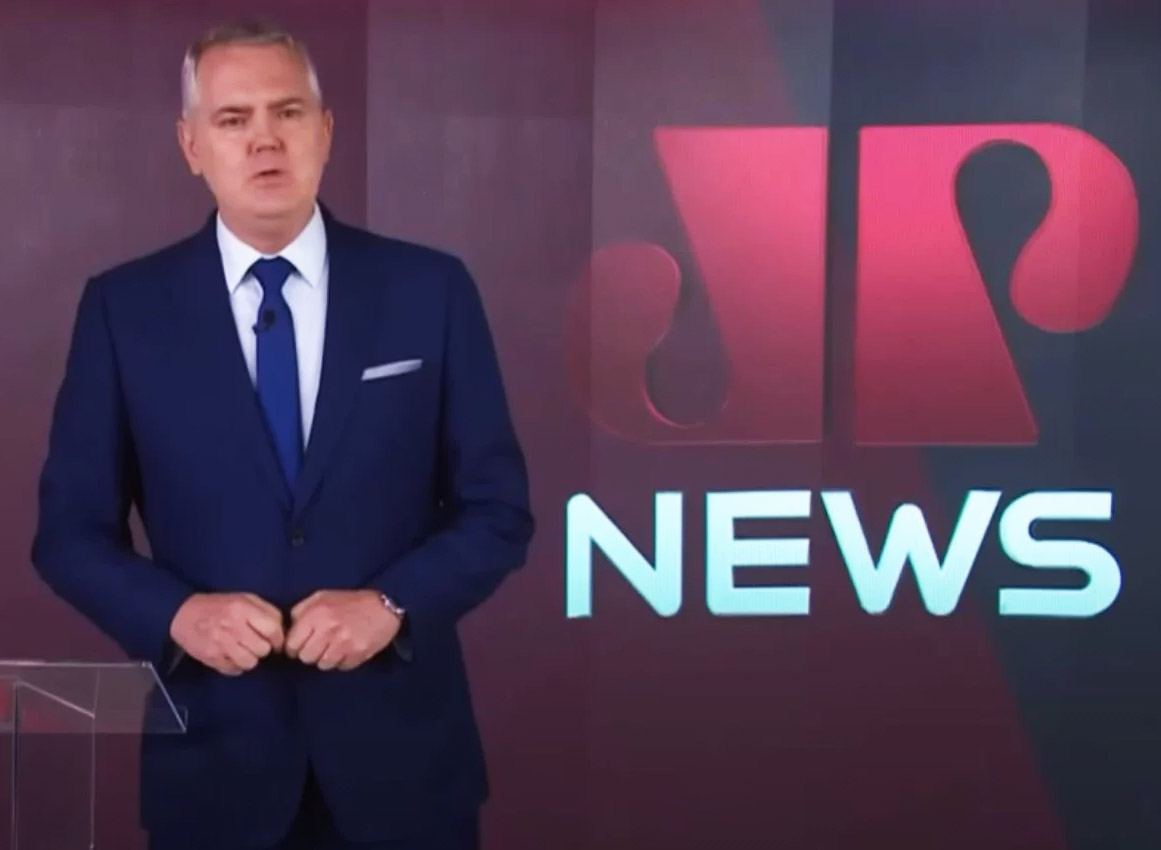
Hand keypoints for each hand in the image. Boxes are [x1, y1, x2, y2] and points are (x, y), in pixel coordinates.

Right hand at [169, 592, 284, 675]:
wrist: (184, 614)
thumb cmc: (220, 605)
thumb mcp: (244, 599)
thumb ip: (265, 611)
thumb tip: (281, 630)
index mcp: (243, 609)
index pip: (272, 629)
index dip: (279, 639)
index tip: (277, 642)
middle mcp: (232, 626)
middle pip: (262, 649)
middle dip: (263, 648)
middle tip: (257, 644)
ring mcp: (220, 644)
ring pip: (250, 663)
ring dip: (251, 659)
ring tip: (245, 651)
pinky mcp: (211, 658)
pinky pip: (234, 669)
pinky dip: (236, 665)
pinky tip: (232, 655)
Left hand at [285, 590, 401, 671]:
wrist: (384, 606)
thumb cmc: (350, 601)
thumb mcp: (321, 597)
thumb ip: (301, 611)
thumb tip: (288, 630)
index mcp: (315, 614)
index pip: (292, 645)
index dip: (294, 647)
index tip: (301, 644)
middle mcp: (328, 629)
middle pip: (306, 658)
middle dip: (310, 653)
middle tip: (320, 645)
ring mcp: (344, 643)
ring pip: (322, 665)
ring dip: (326, 658)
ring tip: (335, 646)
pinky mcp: (357, 654)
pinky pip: (341, 667)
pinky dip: (342, 661)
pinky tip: (348, 649)